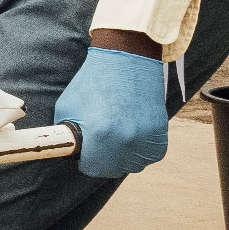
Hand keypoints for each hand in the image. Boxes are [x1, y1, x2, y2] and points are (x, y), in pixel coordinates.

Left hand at [54, 45, 171, 177]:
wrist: (127, 59)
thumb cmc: (92, 82)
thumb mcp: (68, 108)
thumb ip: (68, 135)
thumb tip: (69, 153)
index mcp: (100, 134)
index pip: (92, 168)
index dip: (85, 161)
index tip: (85, 152)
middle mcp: (126, 139)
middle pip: (113, 169)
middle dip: (104, 159)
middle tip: (100, 143)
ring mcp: (146, 136)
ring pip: (134, 164)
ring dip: (124, 156)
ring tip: (117, 135)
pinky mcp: (160, 131)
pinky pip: (151, 154)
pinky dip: (142, 149)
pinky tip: (132, 134)